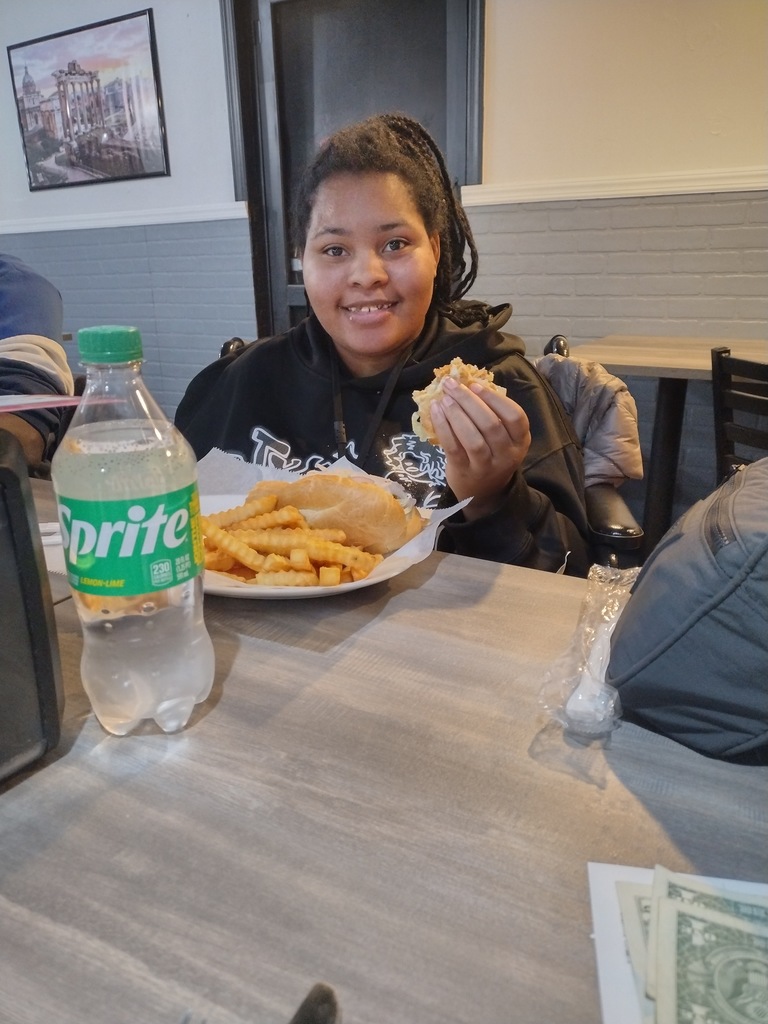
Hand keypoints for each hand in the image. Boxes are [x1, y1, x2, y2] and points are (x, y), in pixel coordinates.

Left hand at [428, 378, 530, 519]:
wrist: (483, 493)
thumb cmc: (492, 455)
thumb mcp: (503, 439)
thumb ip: (493, 414)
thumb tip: (468, 383)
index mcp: (520, 441)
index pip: (515, 417)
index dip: (494, 398)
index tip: (475, 385)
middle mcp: (506, 455)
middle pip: (490, 424)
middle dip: (469, 401)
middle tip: (452, 385)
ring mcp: (485, 466)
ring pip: (473, 437)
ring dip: (456, 414)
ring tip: (444, 398)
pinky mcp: (464, 471)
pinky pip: (453, 447)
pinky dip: (443, 427)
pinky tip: (435, 411)